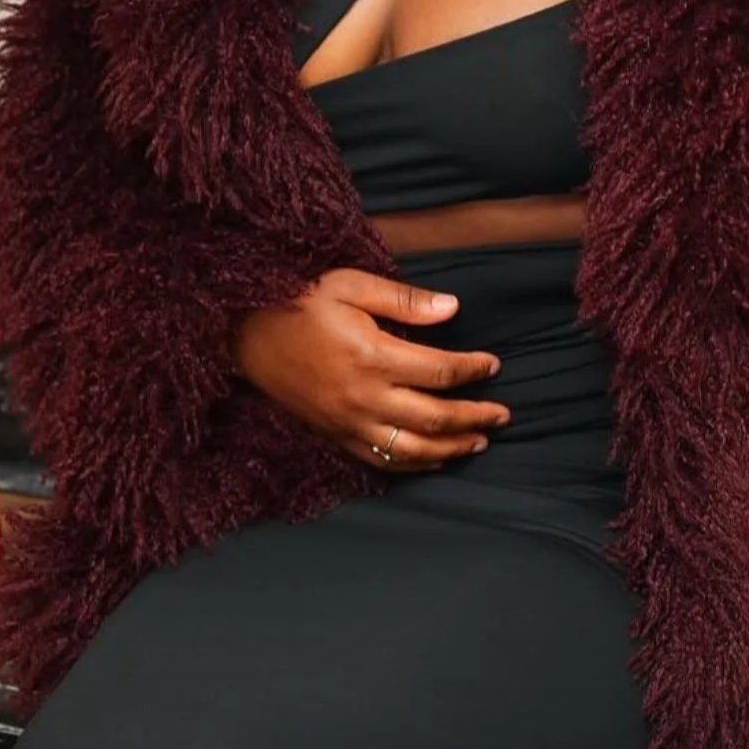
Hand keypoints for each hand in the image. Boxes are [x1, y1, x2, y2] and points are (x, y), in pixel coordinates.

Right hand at [232, 267, 510, 472]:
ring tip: (480, 440)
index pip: (438, 370)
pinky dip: (414, 464)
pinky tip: (434, 458)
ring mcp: (347, 422)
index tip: (493, 364)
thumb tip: (453, 308)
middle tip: (502, 413)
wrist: (245, 334)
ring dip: (451, 448)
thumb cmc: (299, 301)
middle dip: (473, 416)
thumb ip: (403, 300)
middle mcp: (362, 397)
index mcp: (371, 356)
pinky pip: (380, 460)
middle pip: (433, 418)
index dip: (472, 369)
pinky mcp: (334, 435)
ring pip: (411, 450)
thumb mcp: (350, 285)